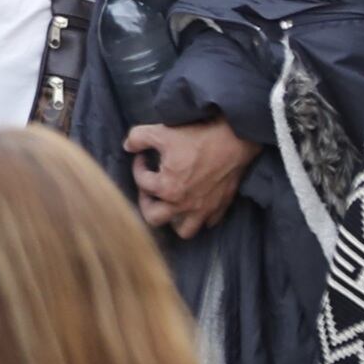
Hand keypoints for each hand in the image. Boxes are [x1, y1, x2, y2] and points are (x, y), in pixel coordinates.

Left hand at [125, 119, 263, 238]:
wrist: (235, 139)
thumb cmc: (199, 137)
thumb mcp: (162, 132)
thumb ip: (138, 137)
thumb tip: (127, 146)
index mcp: (167, 188)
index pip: (142, 182)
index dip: (138, 167)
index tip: (142, 157)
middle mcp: (183, 204)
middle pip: (154, 218)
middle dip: (146, 203)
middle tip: (149, 187)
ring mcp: (203, 209)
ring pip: (184, 230)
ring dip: (174, 220)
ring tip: (170, 204)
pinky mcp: (220, 207)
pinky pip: (208, 222)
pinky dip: (200, 216)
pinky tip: (195, 202)